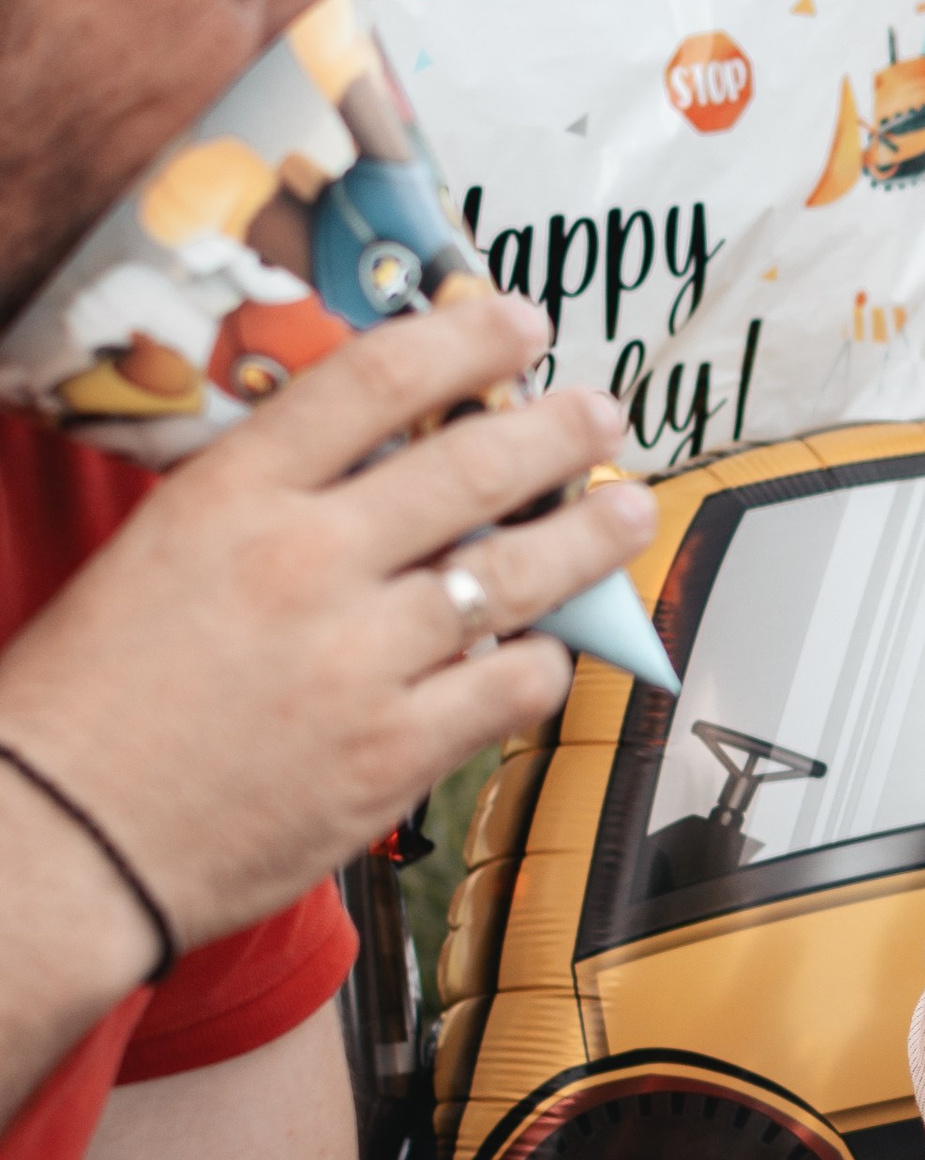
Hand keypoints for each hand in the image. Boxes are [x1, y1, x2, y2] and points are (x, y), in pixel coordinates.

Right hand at [0, 290, 654, 965]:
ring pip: (517, 576)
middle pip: (472, 466)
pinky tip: (554, 649)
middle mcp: (304, 565)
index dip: (466, 341)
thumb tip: (382, 464)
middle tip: (601, 412)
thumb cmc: (95, 695)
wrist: (63, 834)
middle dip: (559, 431)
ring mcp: (357, 662)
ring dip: (588, 537)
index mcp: (233, 497)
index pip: (376, 380)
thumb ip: (271, 502)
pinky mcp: (392, 754)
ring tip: (625, 511)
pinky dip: (546, 662)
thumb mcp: (165, 549)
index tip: (517, 325)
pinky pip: (512, 686)